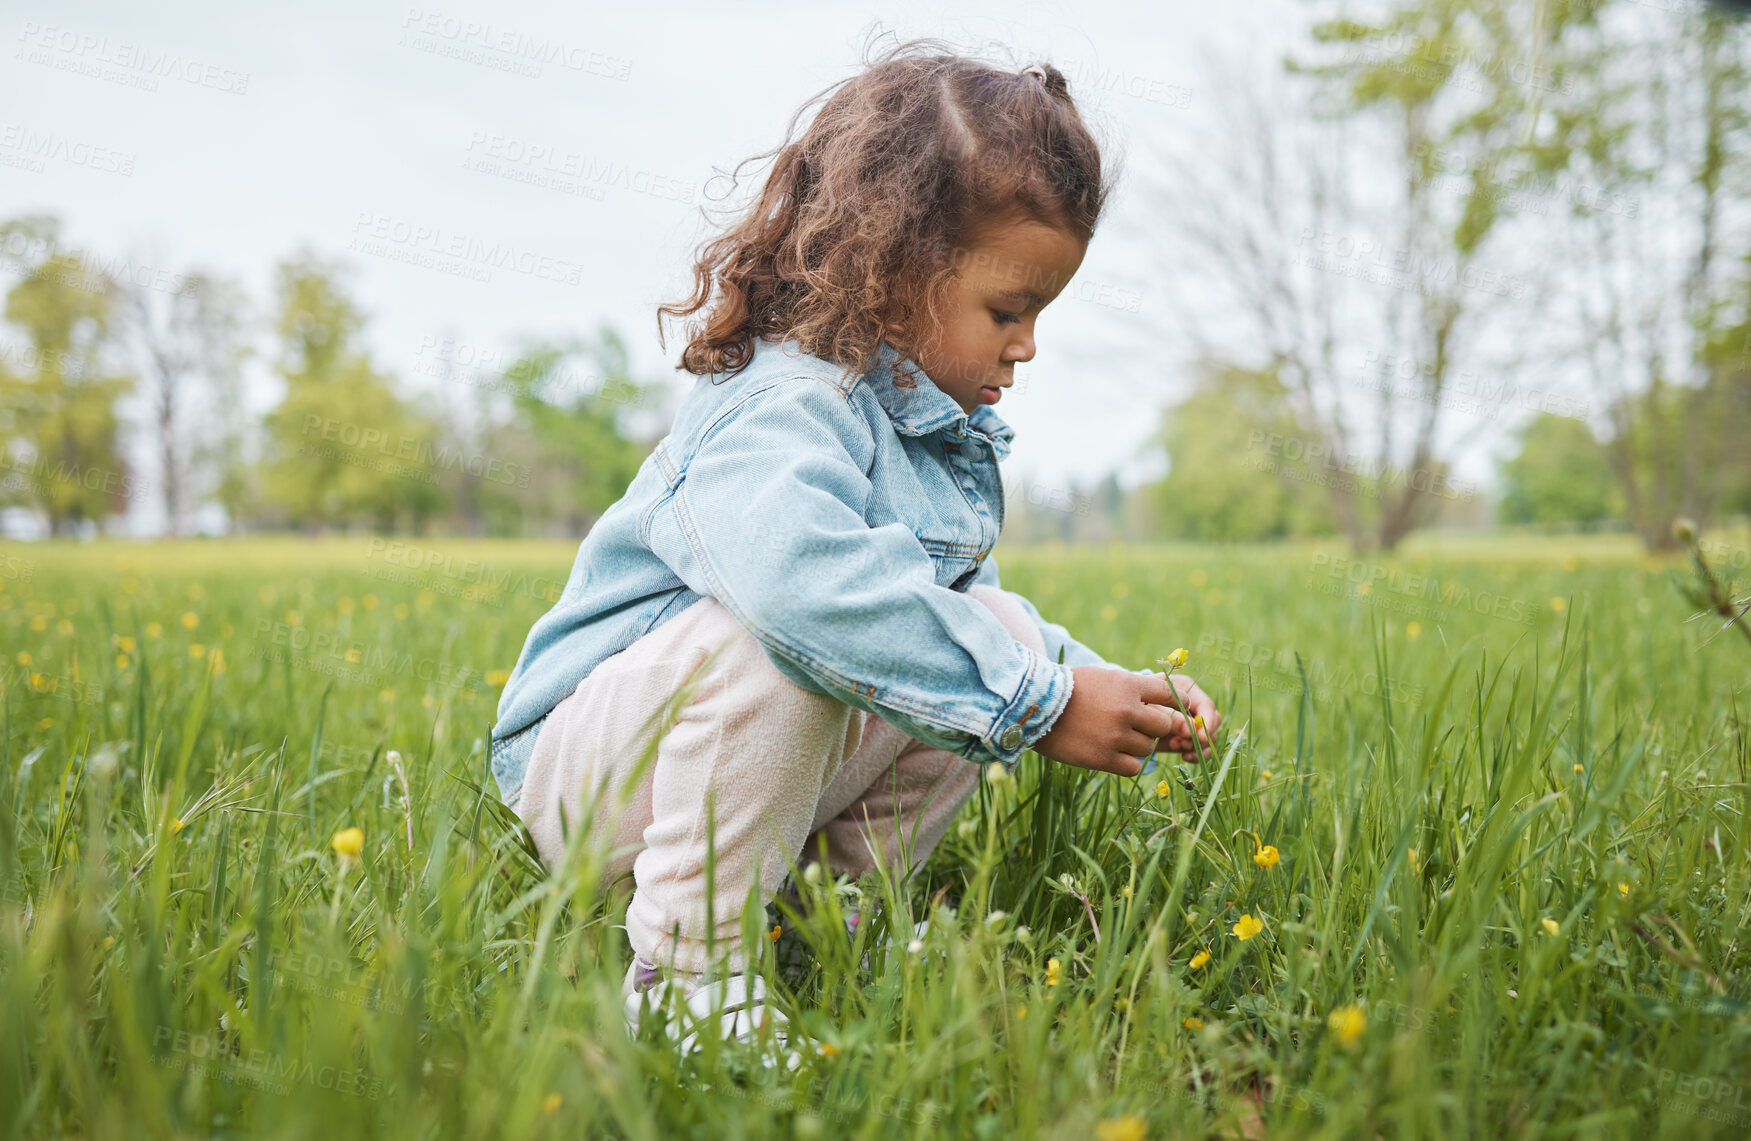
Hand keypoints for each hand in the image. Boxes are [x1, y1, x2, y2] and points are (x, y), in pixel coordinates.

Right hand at [1033, 667, 1218, 777]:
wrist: (1035, 706)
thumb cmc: (1068, 688)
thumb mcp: (1104, 678)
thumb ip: (1132, 688)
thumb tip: (1162, 701)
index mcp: (1129, 685)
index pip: (1170, 695)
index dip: (1177, 703)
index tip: (1179, 708)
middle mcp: (1127, 710)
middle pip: (1163, 725)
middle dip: (1152, 726)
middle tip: (1136, 726)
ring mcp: (1116, 736)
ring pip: (1148, 748)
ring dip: (1137, 745)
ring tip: (1117, 738)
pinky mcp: (1103, 758)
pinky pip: (1133, 767)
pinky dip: (1127, 762)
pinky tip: (1112, 754)